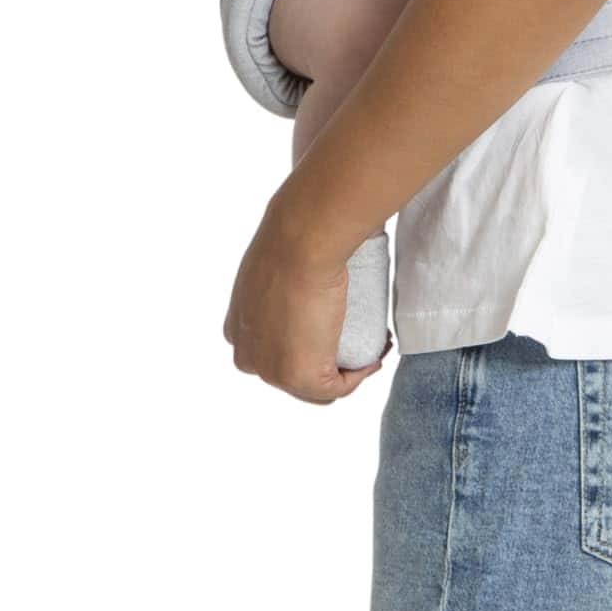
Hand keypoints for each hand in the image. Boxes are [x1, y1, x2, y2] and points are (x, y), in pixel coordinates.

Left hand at [222, 195, 384, 404]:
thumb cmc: (299, 231)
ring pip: (314, 386)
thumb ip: (288, 245)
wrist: (304, 235)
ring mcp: (269, 369)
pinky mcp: (297, 377)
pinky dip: (357, 378)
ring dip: (347, 371)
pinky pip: (333, 391)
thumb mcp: (283, 247)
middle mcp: (246, 353)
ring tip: (374, 340)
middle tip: (365, 330)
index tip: (343, 321)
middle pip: (294, 371)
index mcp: (237, 326)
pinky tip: (372, 357)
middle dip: (332, 359)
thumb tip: (310, 219)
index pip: (275, 348)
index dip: (314, 342)